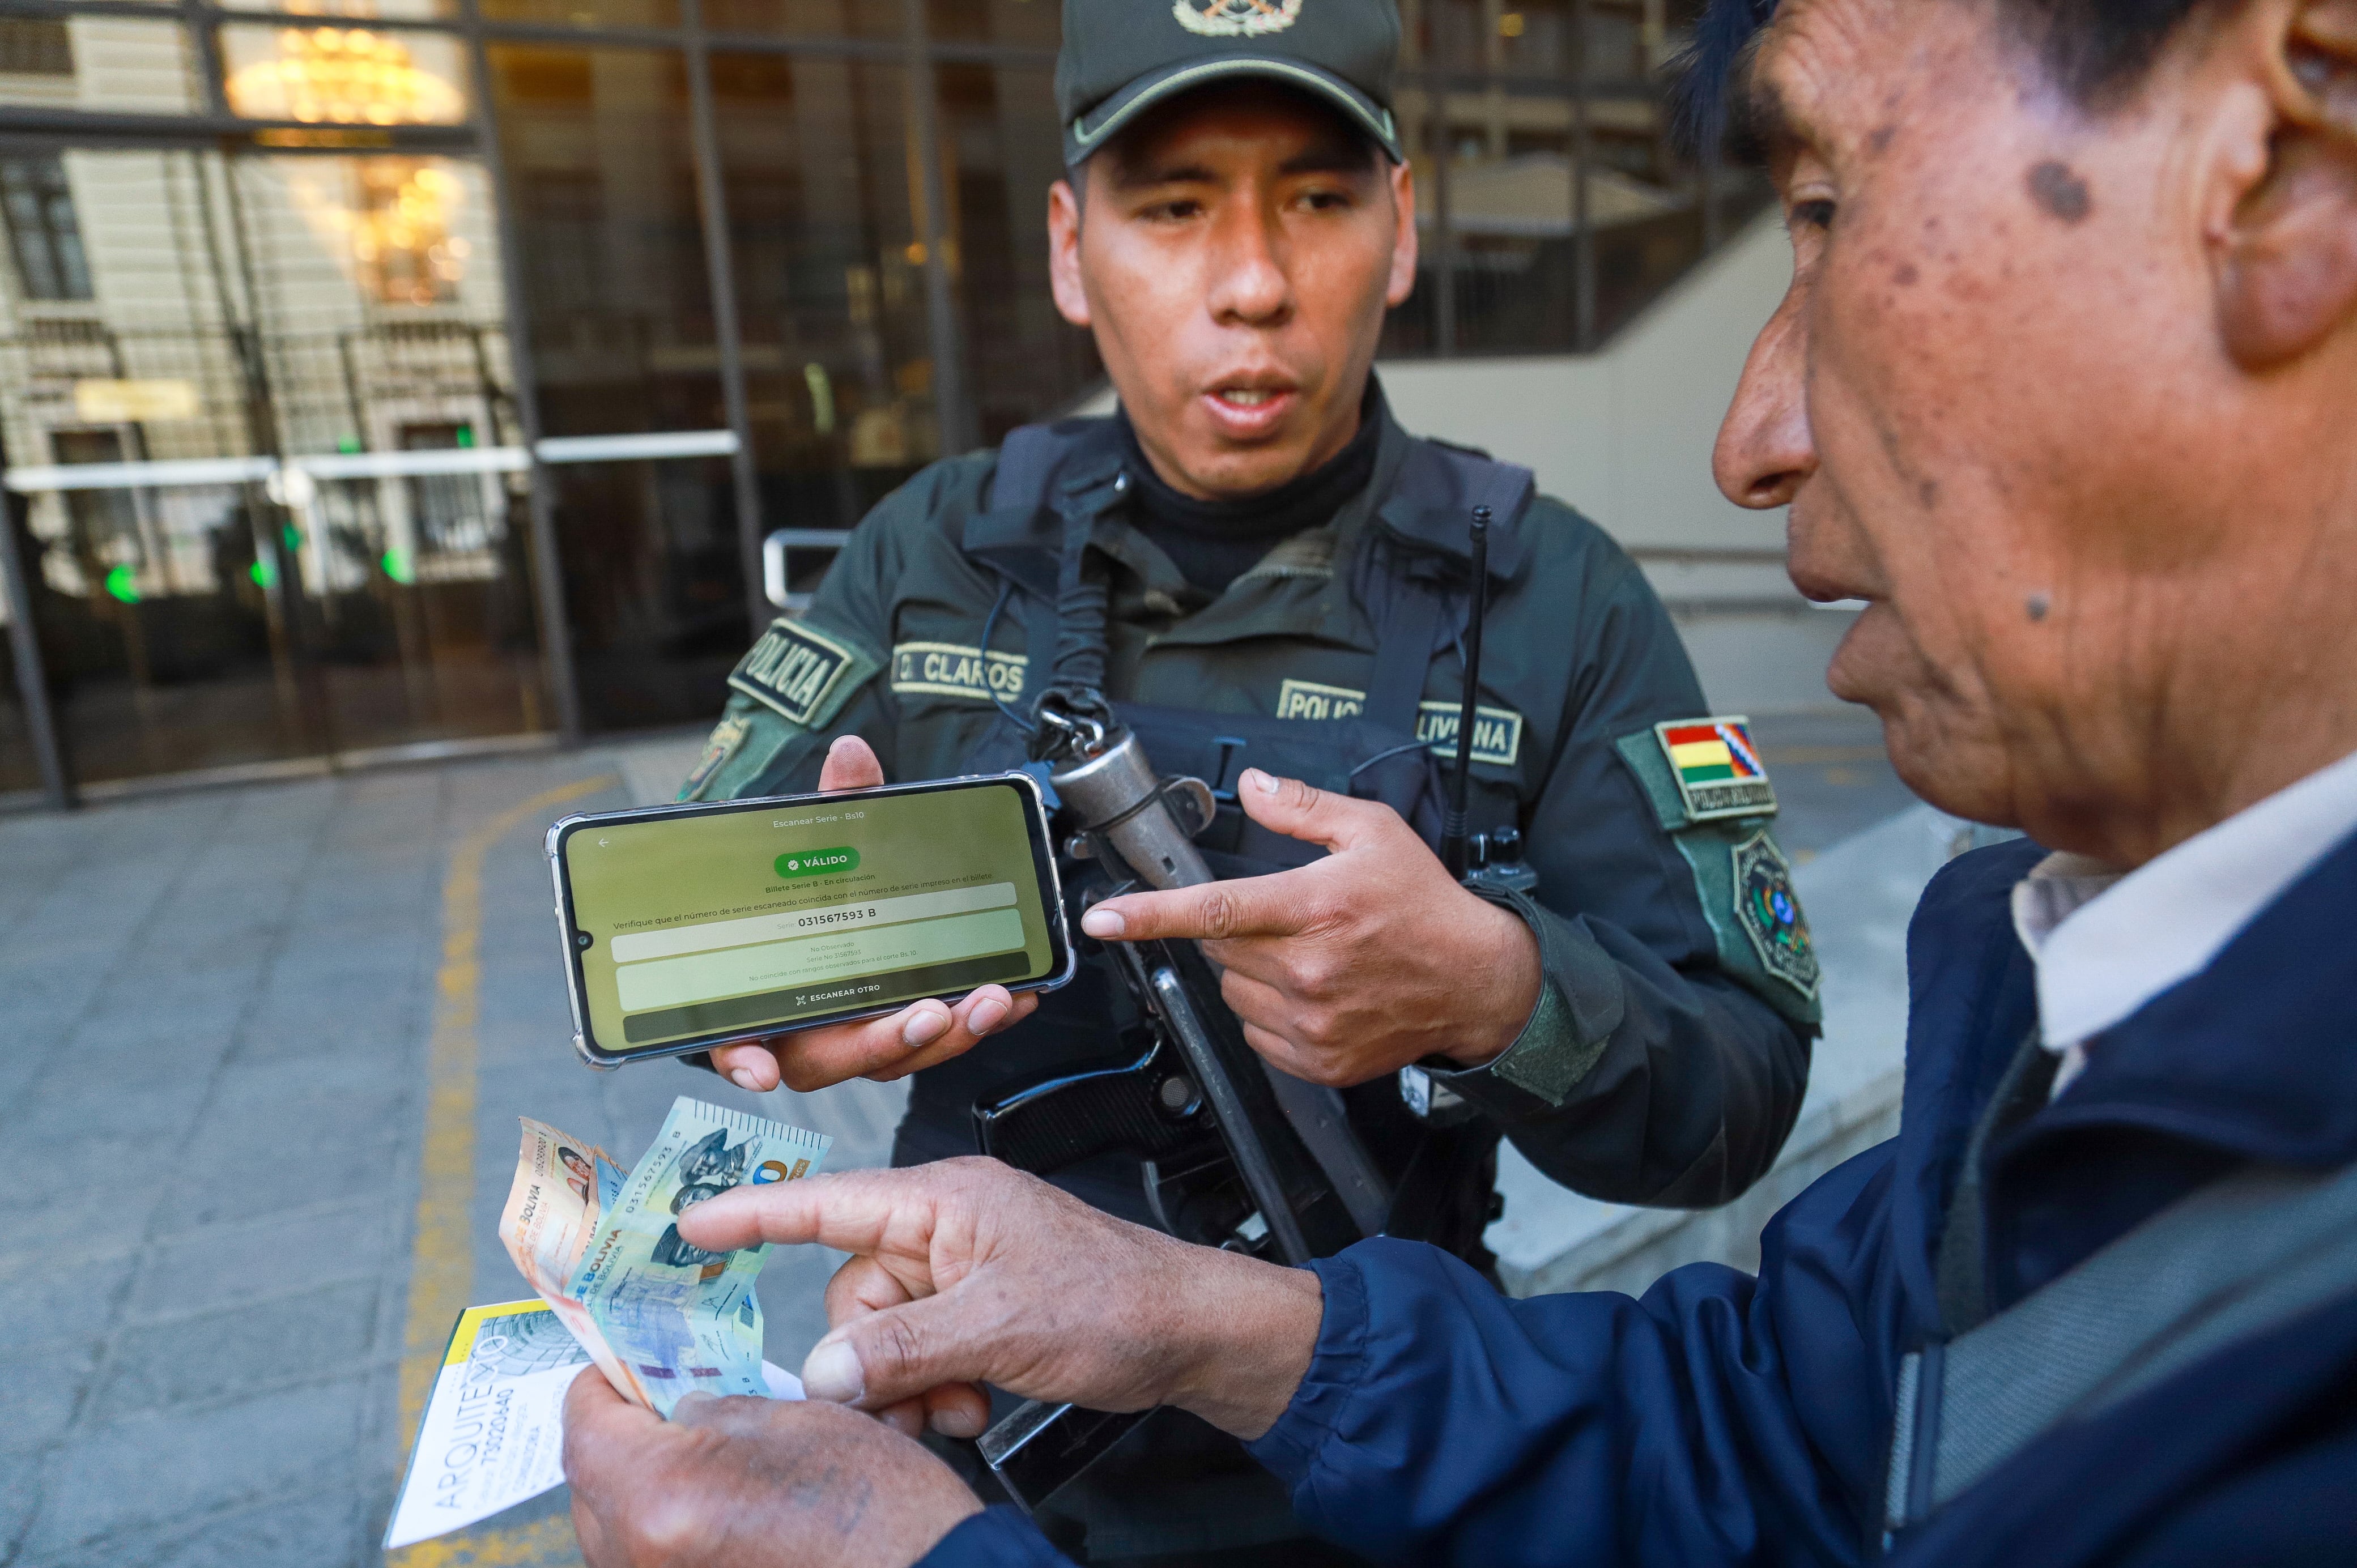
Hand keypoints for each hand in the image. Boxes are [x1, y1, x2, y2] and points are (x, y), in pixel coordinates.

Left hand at [562, 1369, 979, 1567]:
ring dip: (643, 1486)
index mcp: (659, 1497)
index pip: (585, 1424)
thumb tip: (681, 1409)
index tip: (629, 1363)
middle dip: (622, 1437)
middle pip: (590, 1484)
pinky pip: (652, 1561)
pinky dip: (669, 1528)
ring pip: (616, 1529)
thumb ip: (716, 1407)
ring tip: (702, 1458)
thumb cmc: (879, 1513)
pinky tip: (719, 1508)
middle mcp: (641, 1559)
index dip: (605, 1382)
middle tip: (667, 1403)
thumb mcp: (796, 1418)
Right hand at [680, 1157, 1324, 1440]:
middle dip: (873, 1360)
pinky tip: (975, 1406)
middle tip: (918, 1401)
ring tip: (961, 1408)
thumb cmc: (1118, 1300)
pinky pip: (921, 1354)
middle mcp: (945, 1229)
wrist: (1191, 1333)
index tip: (692, 1226)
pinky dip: (935, 1388)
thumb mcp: (1002, 1326)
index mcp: (943, 1201)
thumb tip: (823, 1374)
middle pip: (853, 1295)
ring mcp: (964, 1271)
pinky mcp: (981, 1310)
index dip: (755, 1212)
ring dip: (909, 1385)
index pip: (828, 1201)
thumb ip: (904, 1348)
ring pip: (883, 1337)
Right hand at [710, 736, 1037, 1093]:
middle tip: (931, 1014)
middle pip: (835, 1057)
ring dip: (947, 1035)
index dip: (741, 1058)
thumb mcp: (822, 848)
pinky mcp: (907, 1032)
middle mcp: (803, 1028)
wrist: (841, 912)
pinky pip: (939, 1040)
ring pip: (896, 1055)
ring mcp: (857, 1035)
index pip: (734, 1039)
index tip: (760, 1069)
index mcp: (759, 995)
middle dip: (889, 1041)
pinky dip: (976, 1025)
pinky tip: (1019, 1001)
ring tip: (993, 1000)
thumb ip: (838, 808)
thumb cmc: (813, 895)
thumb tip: (852, 752)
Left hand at [1077, 768, 1540, 1080]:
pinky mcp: (1318, 1060)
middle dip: (1239, 930)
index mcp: (1315, 907)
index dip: (1149, 914)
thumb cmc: (1424, 905)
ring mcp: (1313, 1021)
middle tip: (1288, 920)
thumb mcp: (1374, 834)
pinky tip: (1314, 993)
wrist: (1476, 981)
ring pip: (1234, 992)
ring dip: (1253, 973)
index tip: (1102, 919)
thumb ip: (1305, 810)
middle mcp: (1309, 969)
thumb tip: (1256, 788)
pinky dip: (1272, 1013)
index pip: (1215, 910)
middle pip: (1220, 949)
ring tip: (1308, 956)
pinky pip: (1257, 1034)